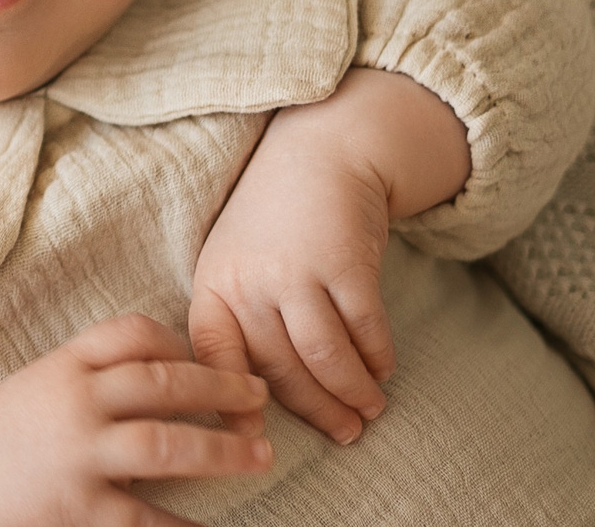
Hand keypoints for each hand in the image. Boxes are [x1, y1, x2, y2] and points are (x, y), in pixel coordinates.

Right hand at [0, 314, 271, 526]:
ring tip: (260, 455)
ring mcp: (78, 458)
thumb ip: (91, 374)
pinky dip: (186, 525)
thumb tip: (170, 374)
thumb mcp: (39, 385)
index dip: (178, 343)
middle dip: (221, 388)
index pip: (131, 332)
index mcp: (62, 366)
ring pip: (168, 445)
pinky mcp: (81, 510)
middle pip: (163, 383)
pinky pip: (148, 517)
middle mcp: (73, 403)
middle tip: (258, 397)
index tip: (206, 360)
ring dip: (223, 450)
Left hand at [187, 132, 393, 444]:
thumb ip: (242, 319)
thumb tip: (255, 399)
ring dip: (352, 391)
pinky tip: (383, 369)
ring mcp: (296, 271)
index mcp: (215, 285)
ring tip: (369, 409)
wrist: (320, 155)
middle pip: (280, 368)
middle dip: (316, 410)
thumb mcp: (237, 264)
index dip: (227, 401)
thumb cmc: (275, 222)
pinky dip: (377, 357)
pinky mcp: (345, 263)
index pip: (211, 352)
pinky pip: (364, 329)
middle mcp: (250, 281)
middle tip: (343, 433)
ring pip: (324, 358)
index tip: (249, 439)